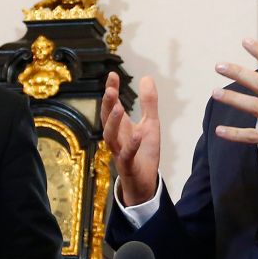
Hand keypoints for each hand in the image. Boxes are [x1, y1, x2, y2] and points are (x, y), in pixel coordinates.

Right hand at [100, 71, 160, 206]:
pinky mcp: (128, 167)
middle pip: (106, 119)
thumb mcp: (150, 124)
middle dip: (108, 105)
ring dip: (113, 123)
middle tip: (111, 89)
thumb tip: (146, 77)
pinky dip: (131, 146)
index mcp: (120, 127)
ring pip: (110, 137)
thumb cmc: (144, 153)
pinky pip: (127, 156)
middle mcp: (116, 138)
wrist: (145, 183)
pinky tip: (137, 135)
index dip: (111, 90)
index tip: (112, 75)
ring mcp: (120, 152)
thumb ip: (148, 103)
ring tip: (119, 109)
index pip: (112, 105)